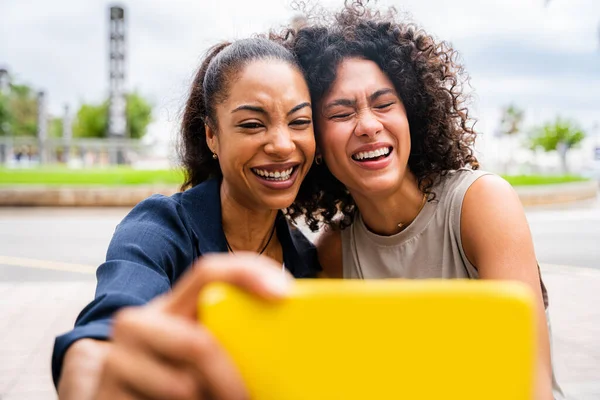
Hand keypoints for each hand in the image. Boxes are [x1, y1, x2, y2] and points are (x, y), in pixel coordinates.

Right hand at [60, 253, 291, 399]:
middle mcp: (138, 323)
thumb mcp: (200, 351)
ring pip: (183, 387)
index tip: (284, 292)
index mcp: (170, 306)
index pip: (207, 272)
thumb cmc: (175, 377)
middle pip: (198, 344)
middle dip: (230, 380)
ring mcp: (116, 360)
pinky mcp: (107, 393)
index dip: (246, 273)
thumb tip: (283, 322)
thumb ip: (228, 334)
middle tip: (249, 399)